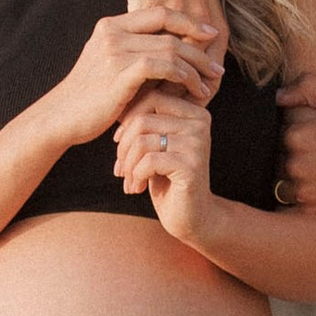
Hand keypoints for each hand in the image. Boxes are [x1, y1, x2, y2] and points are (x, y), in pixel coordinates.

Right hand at [45, 11, 221, 148]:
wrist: (61, 117)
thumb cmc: (89, 98)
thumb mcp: (109, 66)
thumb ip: (133, 52)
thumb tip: (168, 52)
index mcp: (111, 25)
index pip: (160, 12)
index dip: (188, 22)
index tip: (210, 35)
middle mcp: (112, 32)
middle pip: (169, 29)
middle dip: (199, 48)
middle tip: (216, 66)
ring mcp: (115, 50)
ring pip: (170, 48)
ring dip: (194, 66)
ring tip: (208, 83)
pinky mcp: (121, 72)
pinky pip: (162, 66)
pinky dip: (182, 76)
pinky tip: (191, 89)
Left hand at [115, 90, 215, 243]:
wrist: (193, 217)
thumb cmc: (168, 179)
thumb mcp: (156, 146)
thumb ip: (145, 123)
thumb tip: (115, 105)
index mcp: (194, 112)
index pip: (151, 97)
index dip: (128, 119)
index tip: (119, 142)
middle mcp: (200, 123)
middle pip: (143, 119)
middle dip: (124, 146)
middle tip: (121, 168)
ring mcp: (198, 143)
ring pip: (142, 141)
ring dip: (128, 165)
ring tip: (129, 181)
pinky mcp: (192, 165)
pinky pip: (149, 161)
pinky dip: (136, 176)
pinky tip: (137, 189)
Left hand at [277, 74, 315, 223]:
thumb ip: (309, 89)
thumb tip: (279, 96)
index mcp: (298, 136)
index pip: (286, 136)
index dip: (306, 137)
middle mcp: (295, 165)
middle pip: (286, 160)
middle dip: (304, 159)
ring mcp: (303, 190)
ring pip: (290, 183)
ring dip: (305, 180)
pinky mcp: (313, 210)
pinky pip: (300, 203)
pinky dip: (312, 198)